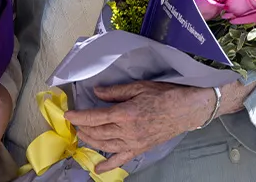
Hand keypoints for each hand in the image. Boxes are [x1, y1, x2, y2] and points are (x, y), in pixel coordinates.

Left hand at [64, 81, 214, 173]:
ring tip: (82, 135)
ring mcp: (134, 143)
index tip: (68, 115)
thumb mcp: (138, 87)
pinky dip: (108, 165)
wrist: (187, 110)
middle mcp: (127, 131)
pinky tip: (98, 168)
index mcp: (125, 113)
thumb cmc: (165, 95)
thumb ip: (115, 92)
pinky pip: (121, 159)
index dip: (79, 116)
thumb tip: (96, 92)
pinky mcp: (140, 149)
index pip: (95, 117)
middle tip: (75, 122)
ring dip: (90, 141)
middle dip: (83, 128)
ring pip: (105, 145)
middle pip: (97, 132)